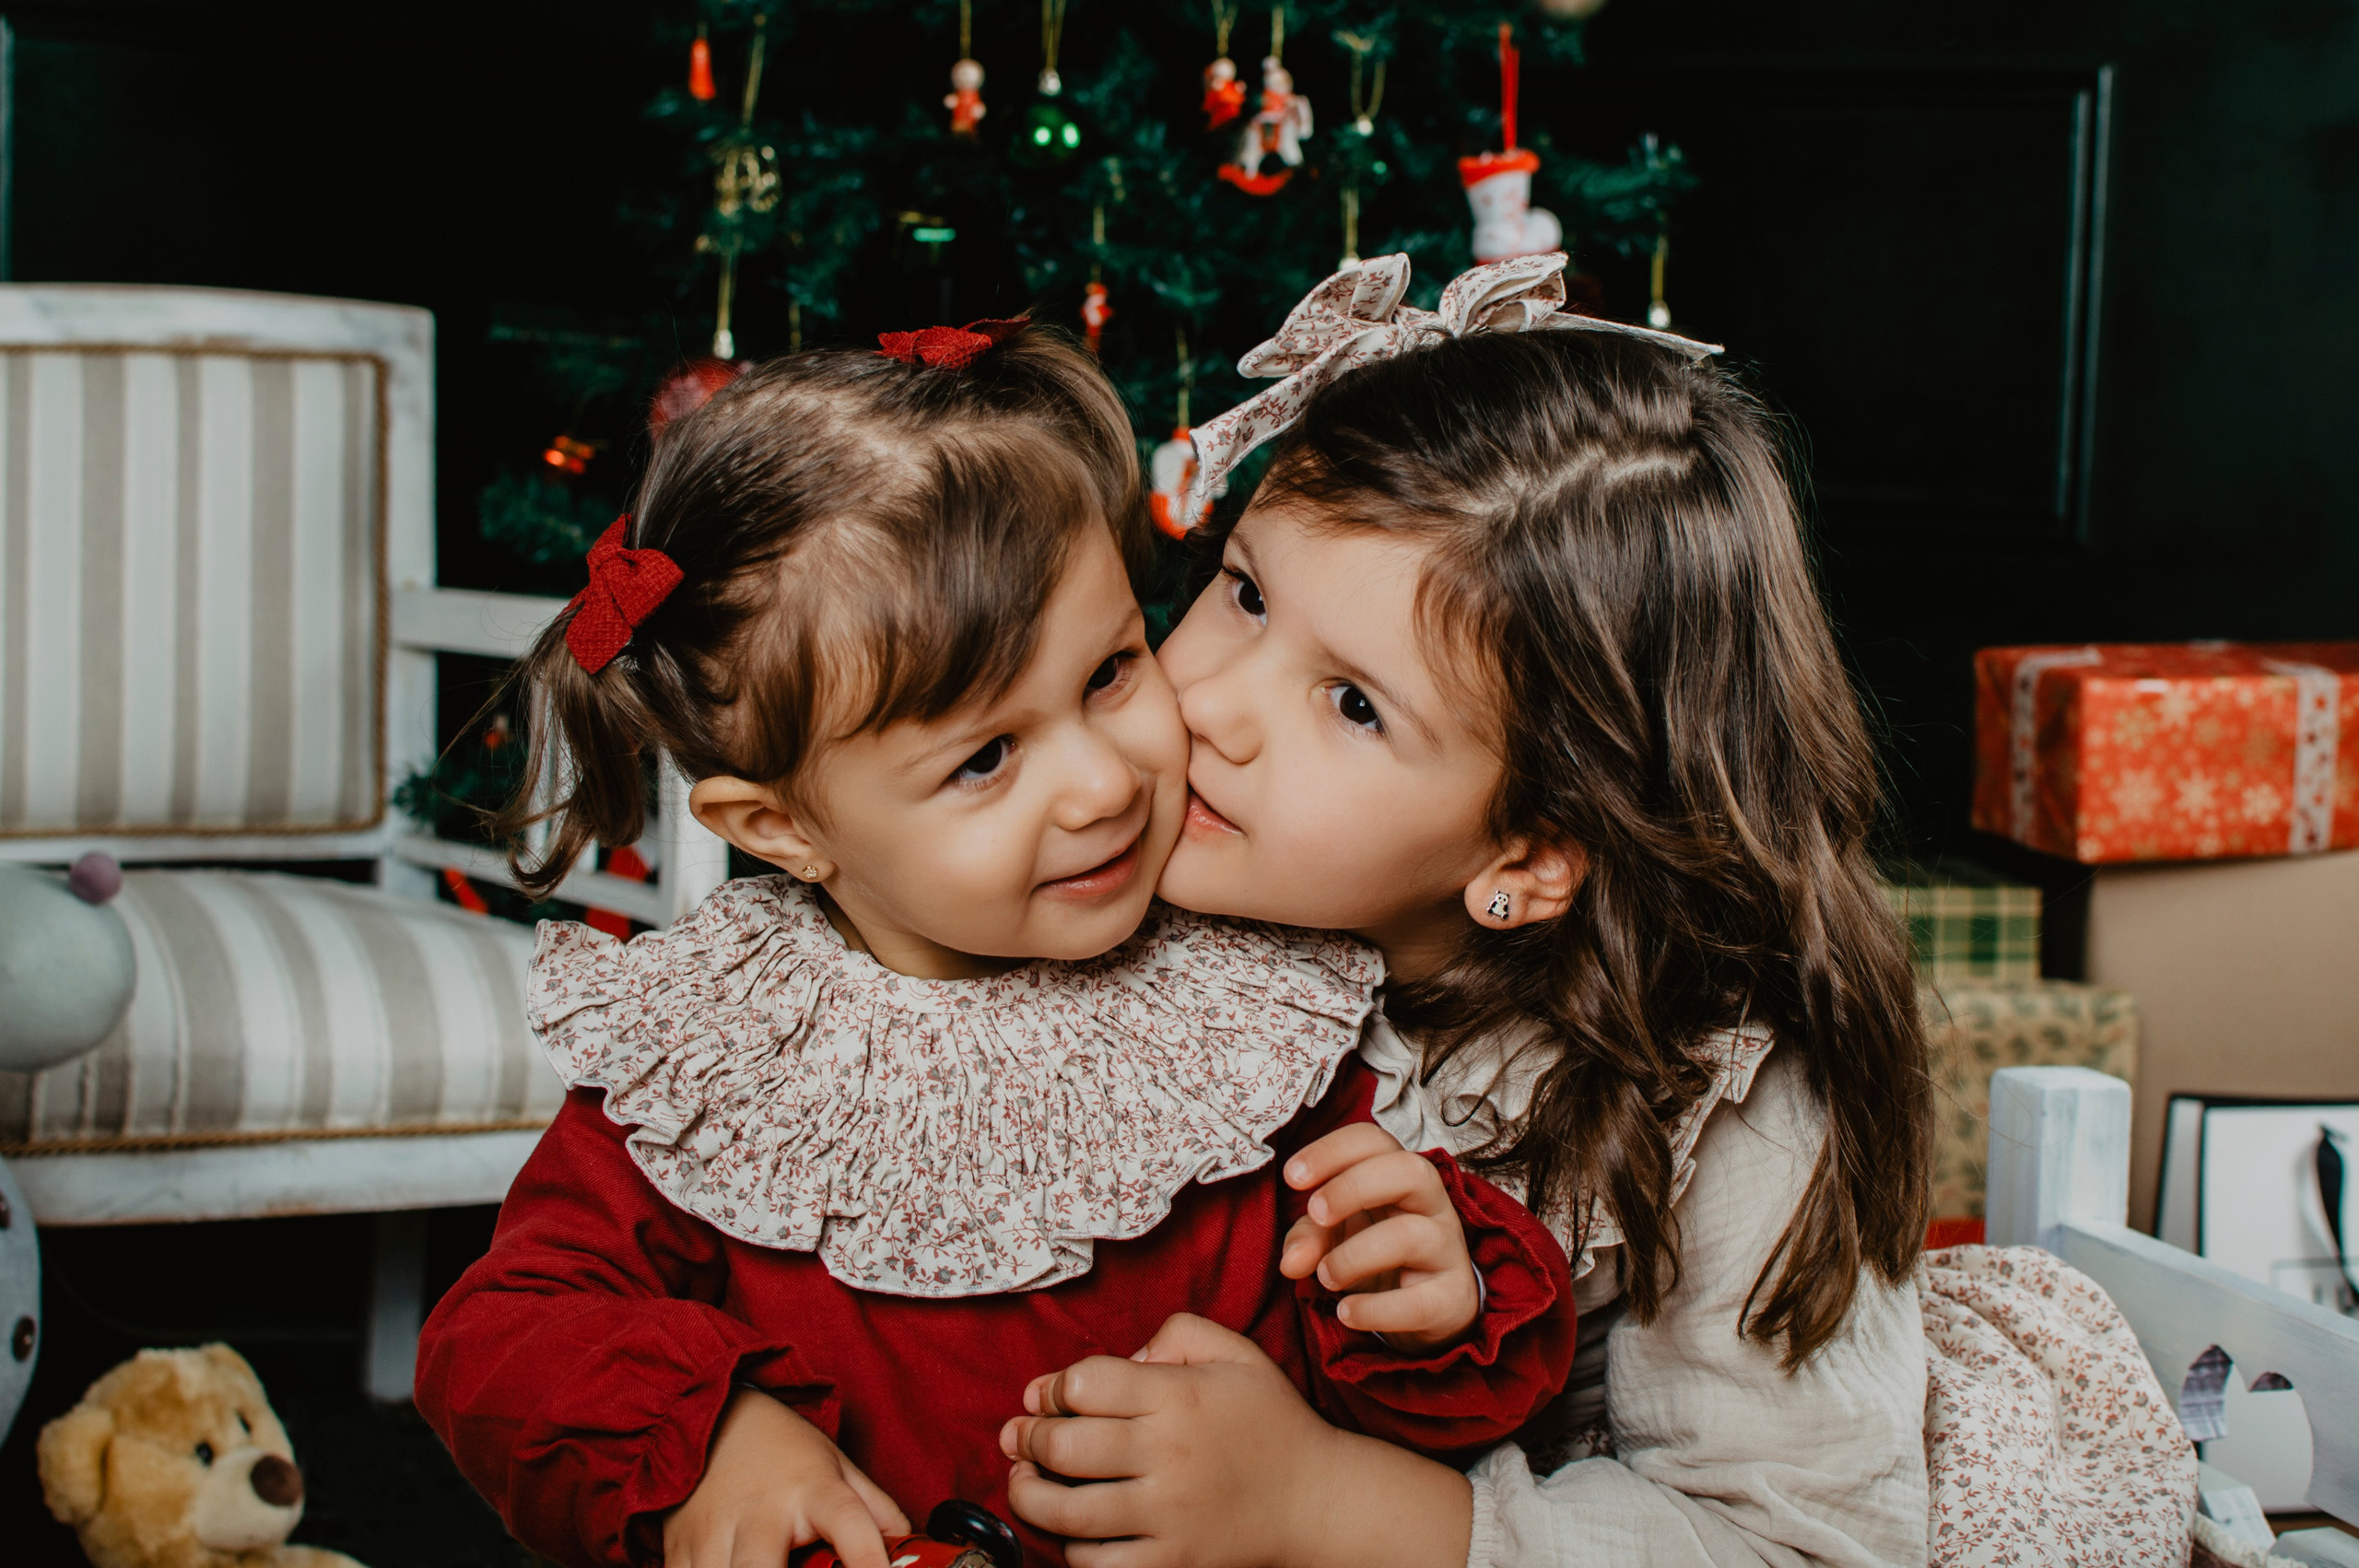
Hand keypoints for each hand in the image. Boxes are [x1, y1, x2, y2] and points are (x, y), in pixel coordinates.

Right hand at [663, 1388, 908, 1567]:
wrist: (711, 1414)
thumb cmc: (782, 1450)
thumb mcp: (836, 1467)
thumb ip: (875, 1510)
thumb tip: (912, 1547)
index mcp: (812, 1490)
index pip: (850, 1525)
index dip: (869, 1562)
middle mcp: (761, 1511)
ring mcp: (713, 1528)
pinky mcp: (676, 1545)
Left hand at [998, 1314, 1470, 1567]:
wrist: (1318, 1500)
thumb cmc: (1270, 1422)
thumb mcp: (1235, 1353)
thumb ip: (1177, 1331)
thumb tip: (1121, 1358)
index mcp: (1179, 1396)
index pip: (1085, 1383)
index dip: (1053, 1387)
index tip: (1050, 1396)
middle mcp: (1168, 1453)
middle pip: (1063, 1446)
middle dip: (1028, 1439)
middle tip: (1021, 1436)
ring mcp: (1168, 1514)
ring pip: (1067, 1511)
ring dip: (1029, 1495)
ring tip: (1024, 1481)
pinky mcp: (1172, 1560)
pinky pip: (1097, 1563)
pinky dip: (1071, 1548)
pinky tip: (1072, 1528)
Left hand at [1279, 1124, 1479, 1349]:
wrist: (1426, 1309)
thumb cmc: (1376, 1254)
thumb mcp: (1335, 1235)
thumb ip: (1309, 1236)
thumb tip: (1292, 1261)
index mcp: (1400, 1175)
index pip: (1374, 1141)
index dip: (1331, 1151)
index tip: (1292, 1177)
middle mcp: (1432, 1204)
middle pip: (1410, 1170)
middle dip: (1353, 1187)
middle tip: (1316, 1214)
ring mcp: (1447, 1249)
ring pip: (1410, 1235)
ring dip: (1354, 1256)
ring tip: (1326, 1276)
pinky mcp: (1452, 1298)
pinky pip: (1419, 1302)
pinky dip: (1376, 1310)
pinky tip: (1347, 1313)